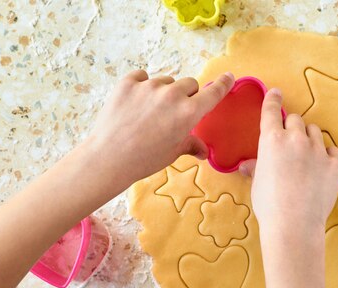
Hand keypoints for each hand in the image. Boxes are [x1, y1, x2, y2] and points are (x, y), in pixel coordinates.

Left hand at [85, 70, 234, 185]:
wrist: (109, 157)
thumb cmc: (144, 159)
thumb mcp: (173, 153)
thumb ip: (191, 145)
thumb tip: (202, 151)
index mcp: (189, 113)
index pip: (212, 93)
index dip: (222, 84)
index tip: (228, 77)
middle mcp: (172, 95)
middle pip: (189, 84)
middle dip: (186, 95)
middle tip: (173, 112)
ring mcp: (149, 86)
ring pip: (166, 81)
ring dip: (164, 91)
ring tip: (149, 112)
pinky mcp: (128, 82)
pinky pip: (142, 76)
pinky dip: (142, 86)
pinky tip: (135, 103)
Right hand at [240, 89, 337, 231]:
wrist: (294, 224)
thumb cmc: (270, 205)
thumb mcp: (257, 183)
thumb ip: (256, 167)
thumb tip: (248, 165)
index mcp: (272, 140)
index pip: (272, 110)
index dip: (273, 100)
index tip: (276, 93)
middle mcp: (296, 139)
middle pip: (296, 119)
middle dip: (292, 128)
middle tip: (290, 144)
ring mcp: (318, 150)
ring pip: (314, 131)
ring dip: (309, 139)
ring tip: (305, 158)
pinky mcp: (335, 163)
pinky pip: (332, 150)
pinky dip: (326, 155)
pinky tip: (320, 168)